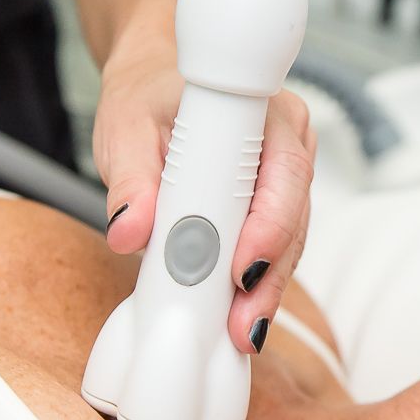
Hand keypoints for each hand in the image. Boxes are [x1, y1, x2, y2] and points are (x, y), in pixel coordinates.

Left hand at [94, 36, 316, 354]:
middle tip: (243, 322)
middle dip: (269, 276)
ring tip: (240, 332)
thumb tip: (129, 232)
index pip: (285, 173)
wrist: (152, 87)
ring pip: (289, 242)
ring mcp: (285, 178)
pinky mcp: (272, 206)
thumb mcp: (125, 129)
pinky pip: (274, 247)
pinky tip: (240, 318)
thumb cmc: (145, 98)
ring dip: (265, 290)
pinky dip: (255, 283)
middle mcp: (289, 144)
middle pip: (294, 218)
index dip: (271, 225)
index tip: (242, 268)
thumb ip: (129, 179)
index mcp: (265, 113)